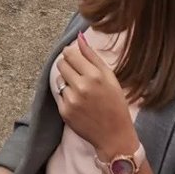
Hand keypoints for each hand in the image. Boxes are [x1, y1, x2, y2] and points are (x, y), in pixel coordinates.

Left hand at [55, 33, 137, 155]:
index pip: (69, 53)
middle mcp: (81, 87)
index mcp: (94, 76)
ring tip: (81, 90)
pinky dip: (66, 96)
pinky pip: (59, 95)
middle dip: (68, 66)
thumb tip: (79, 37)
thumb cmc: (115, 104)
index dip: (71, 54)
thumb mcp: (110, 77)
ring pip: (59, 79)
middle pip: (61, 64)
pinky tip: (79, 103)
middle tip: (79, 75)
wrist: (115, 136)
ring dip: (66, 81)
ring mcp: (71, 100)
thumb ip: (93, 56)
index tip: (75, 59)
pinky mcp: (65, 111)